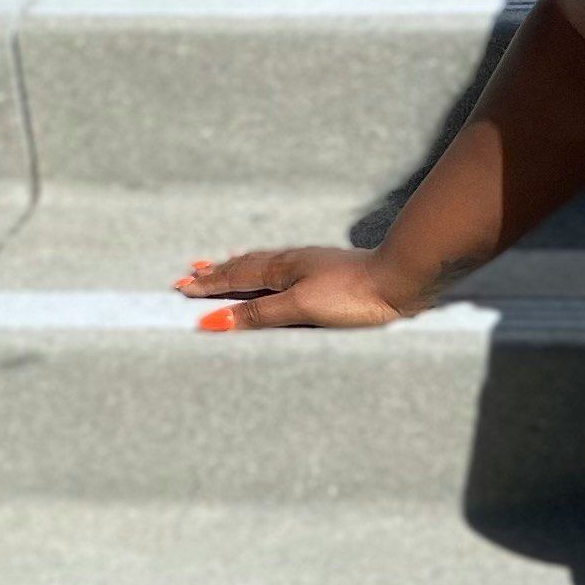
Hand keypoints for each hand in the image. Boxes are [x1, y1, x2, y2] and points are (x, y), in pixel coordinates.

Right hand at [175, 247, 419, 330]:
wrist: (402, 280)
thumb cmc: (354, 295)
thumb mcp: (300, 307)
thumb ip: (260, 313)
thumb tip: (215, 321)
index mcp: (282, 269)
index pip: (235, 277)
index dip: (208, 285)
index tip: (182, 287)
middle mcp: (294, 263)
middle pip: (246, 266)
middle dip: (217, 273)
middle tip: (190, 274)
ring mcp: (313, 267)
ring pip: (265, 266)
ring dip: (240, 268)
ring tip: (222, 266)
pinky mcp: (332, 276)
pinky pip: (286, 271)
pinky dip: (268, 272)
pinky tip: (278, 275)